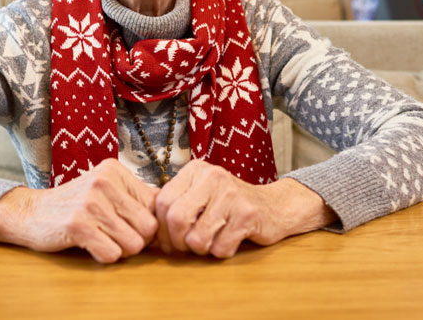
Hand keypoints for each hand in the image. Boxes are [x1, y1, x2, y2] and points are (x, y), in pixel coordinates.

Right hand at [0, 159, 158, 263]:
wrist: (32, 212)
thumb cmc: (76, 204)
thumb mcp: (106, 190)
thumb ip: (136, 198)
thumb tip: (172, 216)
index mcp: (115, 171)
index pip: (156, 205)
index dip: (152, 225)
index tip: (139, 231)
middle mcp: (105, 181)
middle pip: (148, 228)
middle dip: (137, 240)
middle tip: (116, 236)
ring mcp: (91, 202)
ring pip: (133, 245)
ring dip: (119, 249)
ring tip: (101, 238)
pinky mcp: (78, 224)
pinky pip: (112, 255)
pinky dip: (103, 256)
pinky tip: (89, 244)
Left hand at [155, 160, 335, 257]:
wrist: (274, 206)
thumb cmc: (229, 205)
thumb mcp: (200, 194)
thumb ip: (176, 205)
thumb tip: (148, 233)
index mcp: (195, 170)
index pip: (162, 201)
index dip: (161, 228)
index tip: (167, 242)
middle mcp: (212, 176)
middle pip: (176, 218)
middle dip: (178, 242)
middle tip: (187, 248)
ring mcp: (231, 193)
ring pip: (197, 238)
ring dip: (202, 250)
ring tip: (212, 241)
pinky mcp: (247, 213)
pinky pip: (221, 247)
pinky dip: (222, 252)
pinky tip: (230, 240)